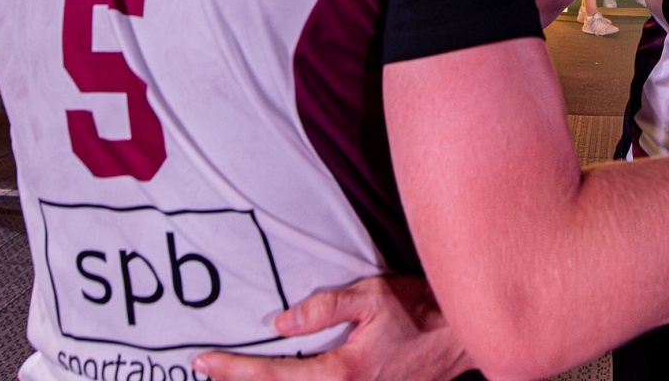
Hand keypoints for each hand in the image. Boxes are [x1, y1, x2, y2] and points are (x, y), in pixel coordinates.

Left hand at [193, 275, 466, 380]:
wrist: (465, 336)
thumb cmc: (423, 310)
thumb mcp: (373, 296)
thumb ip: (325, 309)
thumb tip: (280, 322)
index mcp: (342, 372)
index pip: (274, 374)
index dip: (234, 369)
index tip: (203, 361)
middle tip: (207, 371)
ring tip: (234, 375)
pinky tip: (280, 377)